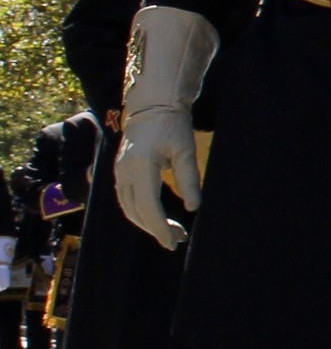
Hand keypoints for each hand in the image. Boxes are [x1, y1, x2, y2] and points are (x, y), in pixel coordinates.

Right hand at [114, 111, 201, 248]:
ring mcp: (118, 171)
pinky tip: (158, 218)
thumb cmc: (173, 126)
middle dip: (156, 229)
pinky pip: (126, 199)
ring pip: (128, 208)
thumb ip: (189, 179)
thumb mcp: (186, 151)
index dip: (160, 228)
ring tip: (172, 232)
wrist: (152, 106)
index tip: (173, 242)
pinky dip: (140, 212)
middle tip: (179, 240)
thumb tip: (193, 208)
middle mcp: (124, 172)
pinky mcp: (119, 171)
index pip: (148, 207)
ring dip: (147, 223)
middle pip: (136, 212)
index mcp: (140, 166)